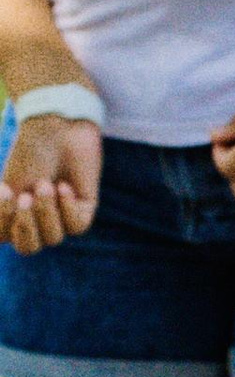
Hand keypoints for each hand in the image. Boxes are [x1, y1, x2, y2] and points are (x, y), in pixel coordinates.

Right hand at [2, 111, 101, 250]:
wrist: (59, 127)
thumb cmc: (31, 152)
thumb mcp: (10, 185)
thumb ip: (7, 215)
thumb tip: (3, 243)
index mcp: (13, 214)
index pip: (3, 238)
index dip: (2, 220)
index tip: (4, 189)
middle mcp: (36, 220)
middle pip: (29, 248)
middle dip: (26, 224)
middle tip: (25, 196)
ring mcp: (61, 216)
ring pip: (53, 238)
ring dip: (47, 211)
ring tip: (46, 183)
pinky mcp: (84, 210)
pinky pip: (77, 226)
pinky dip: (68, 207)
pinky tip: (65, 186)